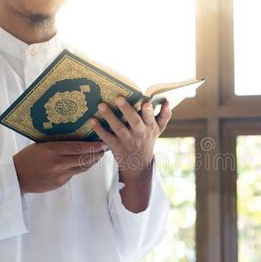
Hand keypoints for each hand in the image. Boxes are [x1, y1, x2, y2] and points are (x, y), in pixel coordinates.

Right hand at [13, 141, 106, 193]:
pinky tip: (82, 163)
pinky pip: (74, 174)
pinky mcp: (60, 183)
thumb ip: (58, 144)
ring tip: (97, 156)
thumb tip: (76, 139)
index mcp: (53, 150)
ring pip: (82, 168)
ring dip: (91, 161)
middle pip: (84, 158)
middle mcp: (59, 163)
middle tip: (104, 149)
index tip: (102, 143)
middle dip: (96, 154)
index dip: (93, 146)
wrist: (16, 177)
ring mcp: (60, 175)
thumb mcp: (41, 145)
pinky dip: (79, 168)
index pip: (79, 147)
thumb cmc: (26, 157)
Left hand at [90, 97, 171, 212]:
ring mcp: (126, 140)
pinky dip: (99, 129)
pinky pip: (107, 137)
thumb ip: (164, 115)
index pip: (150, 119)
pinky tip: (93, 120)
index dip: (148, 112)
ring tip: (101, 105)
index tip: (146, 103)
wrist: (139, 164)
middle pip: (133, 121)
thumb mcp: (158, 130)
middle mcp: (138, 133)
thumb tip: (168, 101)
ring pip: (118, 127)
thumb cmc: (148, 141)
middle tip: (119, 97)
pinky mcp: (116, 146)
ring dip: (109, 116)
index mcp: (149, 127)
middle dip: (126, 109)